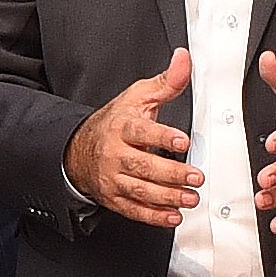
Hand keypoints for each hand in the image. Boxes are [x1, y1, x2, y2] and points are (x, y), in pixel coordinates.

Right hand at [63, 49, 198, 225]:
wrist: (79, 149)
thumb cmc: (114, 123)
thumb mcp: (137, 97)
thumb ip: (166, 82)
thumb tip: (184, 60)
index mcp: (122, 127)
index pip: (140, 131)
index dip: (162, 136)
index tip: (182, 142)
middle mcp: (115, 154)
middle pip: (142, 166)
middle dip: (171, 174)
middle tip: (196, 177)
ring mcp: (112, 178)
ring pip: (139, 190)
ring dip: (166, 197)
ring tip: (190, 198)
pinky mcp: (113, 198)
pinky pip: (133, 210)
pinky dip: (153, 216)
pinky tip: (172, 216)